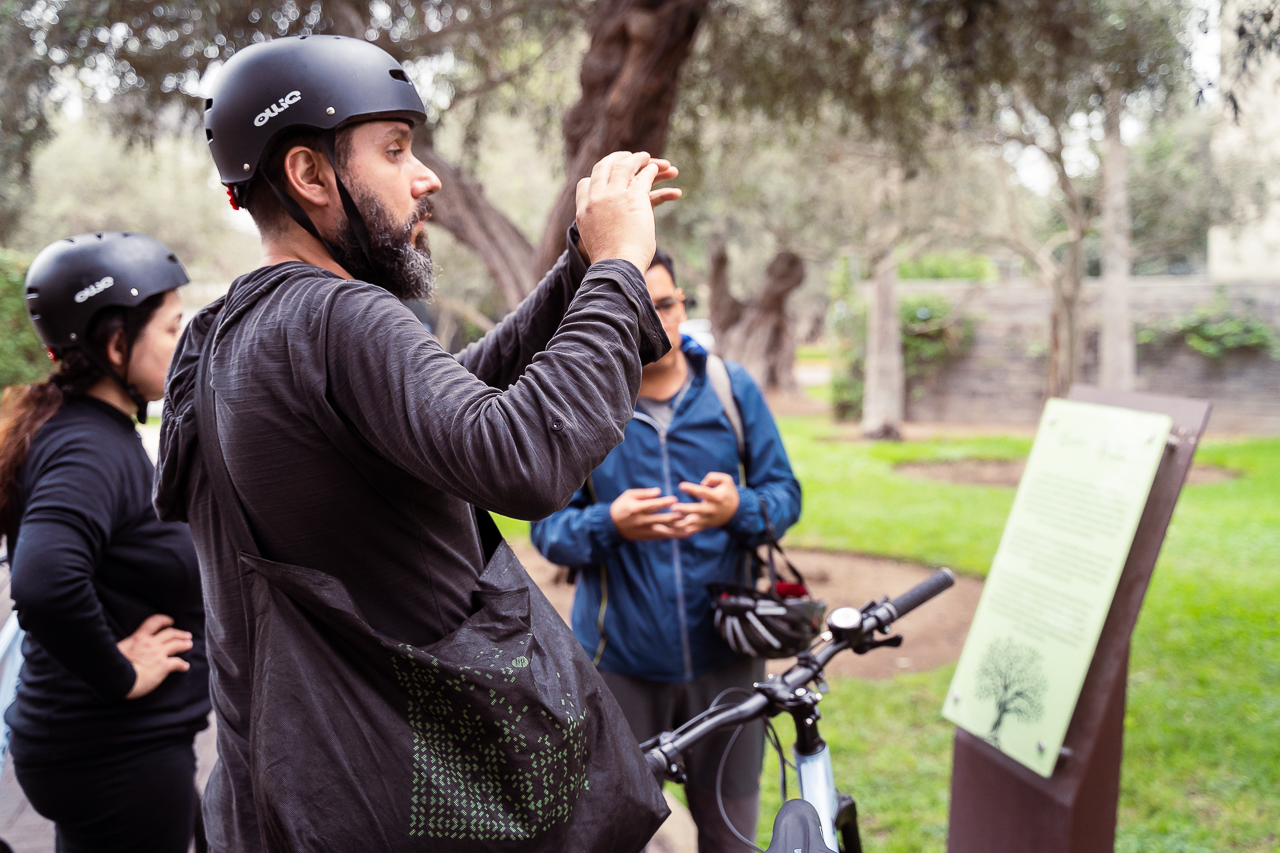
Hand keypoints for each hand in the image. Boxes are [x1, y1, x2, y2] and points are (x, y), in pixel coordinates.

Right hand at [117, 614, 192, 699]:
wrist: (118, 679)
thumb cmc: (113, 667)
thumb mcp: (117, 650)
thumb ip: (126, 646)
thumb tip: (125, 649)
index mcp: (138, 638)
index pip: (153, 623)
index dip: (163, 620)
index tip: (170, 620)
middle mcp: (150, 643)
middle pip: (170, 633)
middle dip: (180, 633)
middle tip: (186, 635)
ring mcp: (158, 654)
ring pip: (176, 644)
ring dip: (184, 644)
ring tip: (189, 645)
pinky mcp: (163, 666)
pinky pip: (177, 663)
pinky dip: (183, 664)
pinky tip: (185, 667)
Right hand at [575, 152, 680, 269]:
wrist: (616, 266)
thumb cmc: (608, 261)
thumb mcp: (595, 240)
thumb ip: (598, 227)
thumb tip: (604, 229)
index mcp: (583, 210)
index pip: (584, 183)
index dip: (596, 176)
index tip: (607, 174)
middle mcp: (595, 198)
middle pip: (602, 168)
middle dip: (615, 159)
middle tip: (626, 157)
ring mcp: (613, 195)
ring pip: (624, 167)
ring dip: (637, 160)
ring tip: (647, 157)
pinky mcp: (633, 197)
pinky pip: (643, 177)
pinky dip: (652, 170)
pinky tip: (658, 169)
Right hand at [610, 487, 682, 540]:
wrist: (611, 526)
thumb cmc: (621, 506)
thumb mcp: (629, 495)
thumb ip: (644, 493)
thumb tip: (659, 491)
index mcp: (636, 509)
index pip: (652, 506)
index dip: (664, 503)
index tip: (675, 499)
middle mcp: (642, 521)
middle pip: (661, 519)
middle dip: (676, 516)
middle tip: (688, 511)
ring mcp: (646, 531)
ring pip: (665, 530)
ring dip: (679, 527)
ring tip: (692, 523)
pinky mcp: (648, 537)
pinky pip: (664, 537)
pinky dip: (675, 535)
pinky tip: (686, 532)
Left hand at [671, 472, 739, 535]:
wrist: (735, 512)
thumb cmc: (727, 492)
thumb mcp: (726, 480)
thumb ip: (713, 477)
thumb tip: (702, 483)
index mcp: (717, 498)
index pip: (704, 493)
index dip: (693, 489)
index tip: (681, 485)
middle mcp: (711, 510)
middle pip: (697, 510)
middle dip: (685, 509)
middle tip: (673, 507)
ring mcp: (706, 520)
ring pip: (691, 524)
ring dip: (678, 523)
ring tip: (665, 520)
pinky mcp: (702, 526)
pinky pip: (688, 531)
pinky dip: (676, 530)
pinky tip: (663, 528)